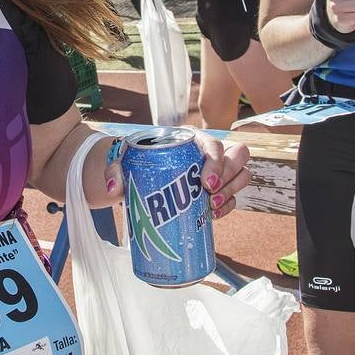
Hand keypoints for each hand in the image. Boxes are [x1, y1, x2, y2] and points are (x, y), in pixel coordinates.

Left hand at [102, 131, 249, 219]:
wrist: (133, 174)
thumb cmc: (132, 161)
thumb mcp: (121, 160)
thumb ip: (114, 169)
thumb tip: (114, 188)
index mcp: (190, 139)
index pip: (213, 144)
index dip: (216, 161)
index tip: (204, 183)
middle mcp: (207, 152)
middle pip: (237, 156)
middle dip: (229, 176)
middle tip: (208, 195)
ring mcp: (215, 172)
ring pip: (240, 175)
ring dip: (232, 192)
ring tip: (211, 207)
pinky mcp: (213, 191)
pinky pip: (232, 197)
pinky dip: (227, 206)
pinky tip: (213, 215)